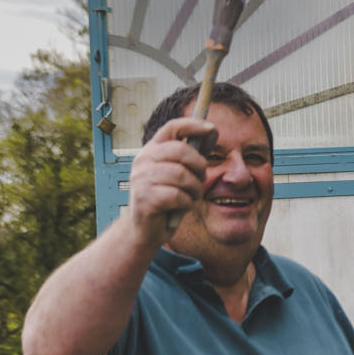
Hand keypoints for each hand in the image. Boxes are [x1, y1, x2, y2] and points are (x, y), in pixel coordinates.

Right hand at [125, 115, 212, 242]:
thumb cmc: (166, 199)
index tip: (212, 129)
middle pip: (181, 150)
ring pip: (182, 175)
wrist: (144, 229)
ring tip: (191, 196)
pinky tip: (182, 207)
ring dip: (194, 189)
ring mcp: (141, 179)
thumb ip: (190, 156)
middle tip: (201, 178)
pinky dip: (187, 203)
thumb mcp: (177, 174)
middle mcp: (143, 160)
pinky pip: (178, 196)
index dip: (193, 125)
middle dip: (199, 165)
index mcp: (151, 150)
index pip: (171, 128)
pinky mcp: (145, 198)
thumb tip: (211, 133)